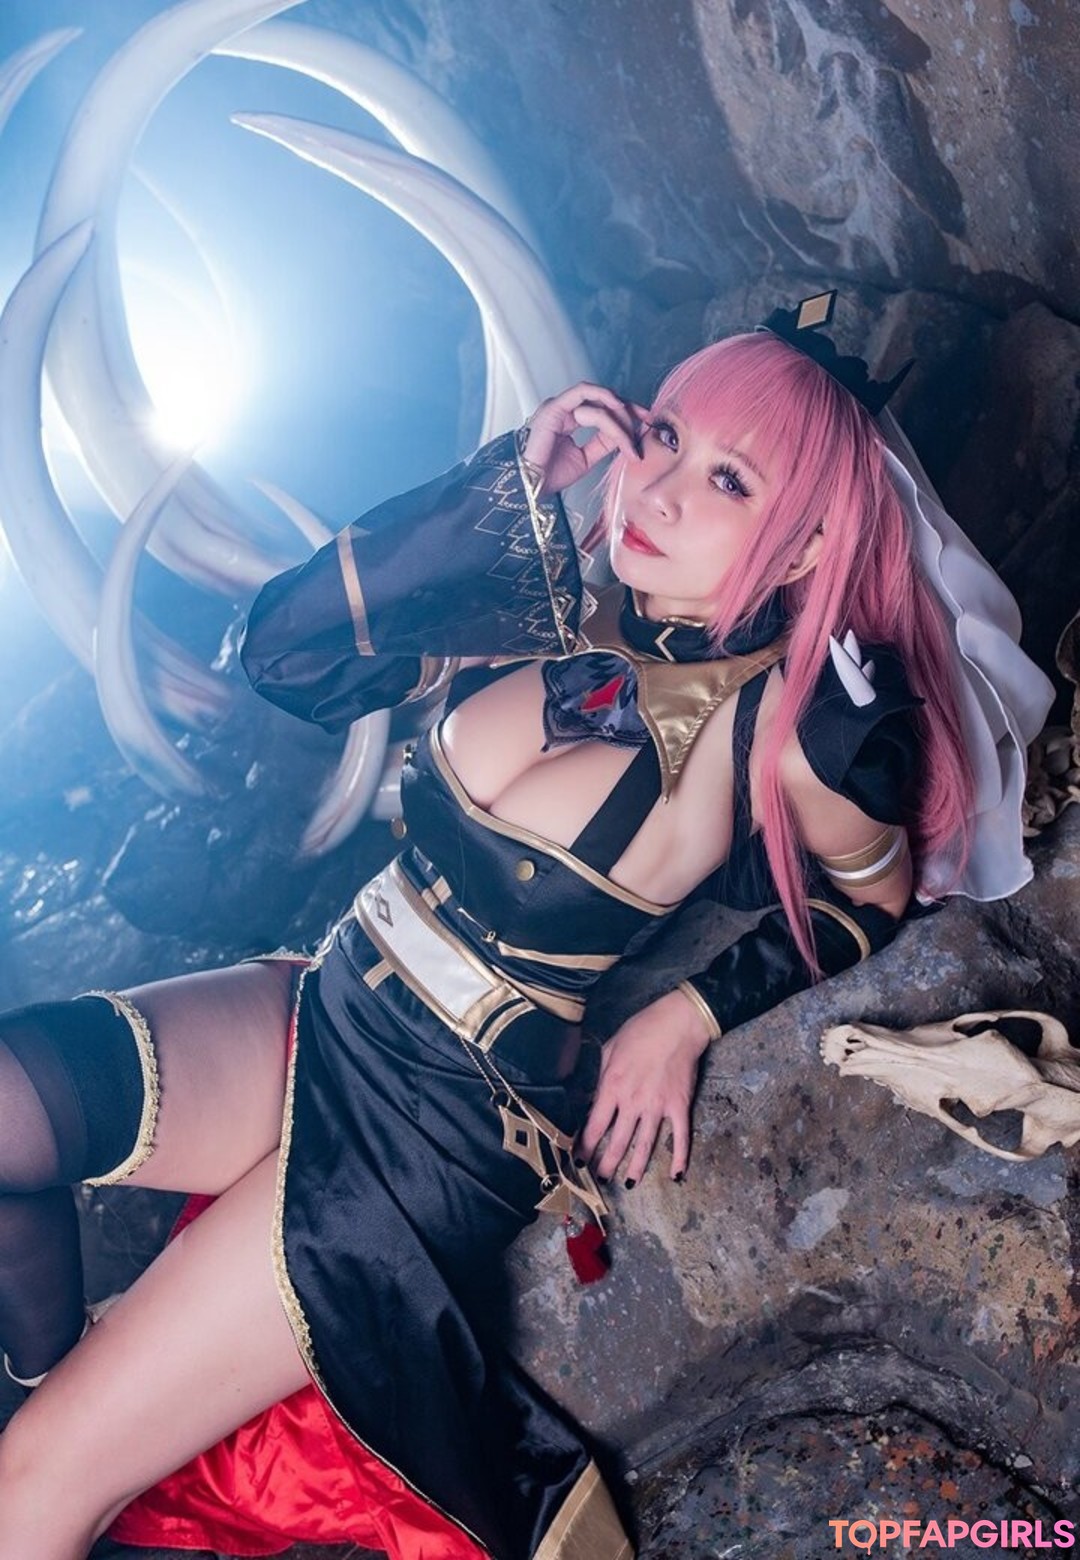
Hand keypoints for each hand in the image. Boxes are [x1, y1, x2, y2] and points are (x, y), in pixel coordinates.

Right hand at [522, 382, 647, 496]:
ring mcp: (558, 407)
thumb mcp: (586, 458)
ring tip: (629, 437)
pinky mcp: (554, 408)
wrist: (530, 488)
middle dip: (628, 408)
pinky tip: (617, 409)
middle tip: (645, 422)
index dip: (626, 412)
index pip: (602, 408)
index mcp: (568, 420)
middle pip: (603, 400)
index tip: (645, 421)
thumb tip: (626, 433)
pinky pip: (583, 396)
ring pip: (598, 401)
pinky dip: (603, 398)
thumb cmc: (549, 477)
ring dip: (619, 417)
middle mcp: (563, 410)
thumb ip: (603, 443)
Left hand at [576, 989, 712, 1185]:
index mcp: (613, 1087)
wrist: (677, 1024)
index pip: (594, 1125)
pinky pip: (680, 1138)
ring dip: (636, 1167)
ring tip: (629, 1183)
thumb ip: (601, 1076)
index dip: (585, 1146)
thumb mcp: (610, 1049)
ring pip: (645, 1145)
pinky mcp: (680, 1107)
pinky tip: (676, 1175)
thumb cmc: (641, 1030)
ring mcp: (658, 1107)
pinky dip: (680, 1158)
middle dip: (607, 1163)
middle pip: (618, 1141)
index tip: (578, 1159)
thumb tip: (593, 1097)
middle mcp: (633, 1102)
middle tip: (600, 1178)